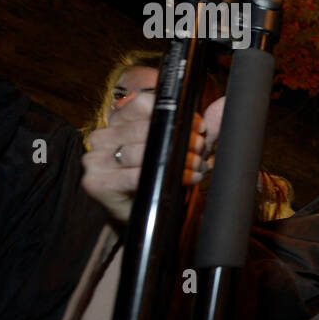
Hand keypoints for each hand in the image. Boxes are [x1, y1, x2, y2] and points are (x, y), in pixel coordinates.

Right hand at [82, 93, 224, 222]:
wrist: (143, 215)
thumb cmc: (160, 176)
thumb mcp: (181, 147)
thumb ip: (198, 127)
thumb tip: (222, 106)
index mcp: (117, 122)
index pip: (142, 104)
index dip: (175, 114)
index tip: (199, 127)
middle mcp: (102, 137)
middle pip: (145, 128)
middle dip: (181, 138)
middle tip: (202, 148)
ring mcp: (96, 160)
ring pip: (142, 151)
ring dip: (178, 159)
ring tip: (198, 166)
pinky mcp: (97, 183)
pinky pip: (134, 175)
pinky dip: (165, 177)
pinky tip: (187, 179)